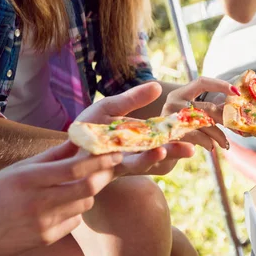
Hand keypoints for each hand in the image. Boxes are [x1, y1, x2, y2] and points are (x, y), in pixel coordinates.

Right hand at [0, 142, 121, 255]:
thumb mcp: (19, 169)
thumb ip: (52, 156)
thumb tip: (78, 140)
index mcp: (30, 179)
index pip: (74, 168)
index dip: (99, 160)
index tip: (115, 153)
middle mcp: (39, 201)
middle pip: (87, 188)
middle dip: (103, 176)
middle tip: (108, 168)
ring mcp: (44, 223)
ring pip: (84, 205)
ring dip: (87, 194)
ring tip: (75, 188)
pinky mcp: (46, 239)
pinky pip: (74, 222)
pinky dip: (73, 212)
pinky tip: (60, 208)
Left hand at [76, 82, 194, 176]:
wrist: (63, 146)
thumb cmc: (88, 128)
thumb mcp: (111, 107)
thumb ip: (134, 99)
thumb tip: (158, 86)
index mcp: (138, 137)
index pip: (162, 137)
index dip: (177, 138)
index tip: (192, 134)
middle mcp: (133, 153)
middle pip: (158, 154)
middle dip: (173, 153)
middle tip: (190, 151)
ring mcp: (119, 163)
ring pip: (141, 163)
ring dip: (153, 159)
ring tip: (164, 152)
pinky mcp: (104, 170)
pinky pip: (118, 168)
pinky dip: (127, 162)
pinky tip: (131, 155)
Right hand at [161, 76, 239, 150]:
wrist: (160, 150)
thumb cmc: (181, 130)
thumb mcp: (194, 116)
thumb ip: (210, 110)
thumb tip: (233, 107)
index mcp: (180, 93)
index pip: (202, 82)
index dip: (220, 85)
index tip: (236, 92)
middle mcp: (173, 102)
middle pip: (207, 107)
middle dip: (223, 118)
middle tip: (234, 127)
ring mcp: (170, 117)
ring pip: (203, 122)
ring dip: (218, 134)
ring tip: (224, 143)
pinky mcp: (170, 132)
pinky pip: (195, 135)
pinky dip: (206, 141)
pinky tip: (211, 146)